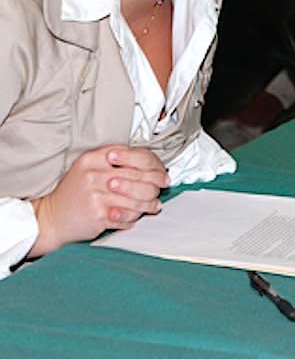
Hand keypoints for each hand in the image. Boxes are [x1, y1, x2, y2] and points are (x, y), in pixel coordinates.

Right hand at [29, 146, 168, 257]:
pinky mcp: (97, 214)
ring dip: (149, 204)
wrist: (51, 218)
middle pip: (138, 177)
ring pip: (136, 198)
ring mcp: (96, 195)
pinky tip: (136, 217)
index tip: (162, 173)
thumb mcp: (90, 167)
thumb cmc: (75, 192)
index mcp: (94, 158)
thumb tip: (151, 166)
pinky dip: (133, 218)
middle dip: (155, 185)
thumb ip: (115, 162)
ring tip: (154, 206)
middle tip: (162, 189)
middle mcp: (94, 174)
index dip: (153, 166)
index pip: (134, 156)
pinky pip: (126, 216)